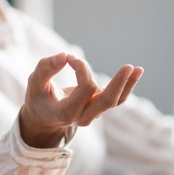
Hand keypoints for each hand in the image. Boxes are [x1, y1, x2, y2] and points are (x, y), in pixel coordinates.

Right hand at [19, 52, 143, 147]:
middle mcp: (83, 117)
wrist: (44, 118)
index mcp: (66, 113)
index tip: (70, 58)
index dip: (82, 69)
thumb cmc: (39, 97)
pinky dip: (127, 85)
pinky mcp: (99, 108)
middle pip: (107, 101)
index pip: (85, 89)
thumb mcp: (35, 83)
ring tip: (139, 69)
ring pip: (115, 101)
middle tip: (129, 66)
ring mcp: (93, 114)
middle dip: (118, 83)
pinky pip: (117, 98)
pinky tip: (136, 72)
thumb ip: (45, 68)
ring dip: (128, 84)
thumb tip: (64, 55)